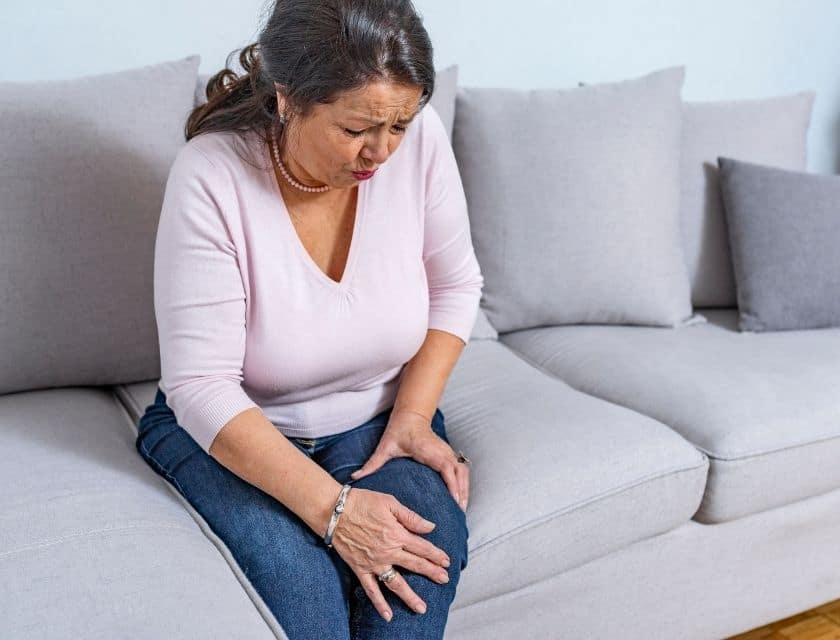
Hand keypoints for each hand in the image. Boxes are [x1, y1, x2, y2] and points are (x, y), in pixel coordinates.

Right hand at [330, 487, 451, 620]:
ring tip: (422, 608)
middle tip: (444, 580)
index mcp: (397, 534)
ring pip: (396, 583)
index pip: (422, 547)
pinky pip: (371, 589)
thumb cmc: (362, 502)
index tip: (447, 561)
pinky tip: (388, 615)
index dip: (436, 555)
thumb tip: (430, 527)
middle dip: (431, 573)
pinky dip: (379, 603)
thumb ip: (411, 517)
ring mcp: (374, 562)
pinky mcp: (360, 569)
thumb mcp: (390, 502)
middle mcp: (388, 551)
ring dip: (410, 596)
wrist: (334, 511)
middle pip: (415, 565)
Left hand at [350, 409, 469, 511]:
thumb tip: (355, 477)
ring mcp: (447, 452)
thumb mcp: (385, 447)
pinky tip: (461, 497)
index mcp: (430, 451)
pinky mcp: (448, 454)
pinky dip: (463, 483)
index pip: (447, 468)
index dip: (453, 485)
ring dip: (465, 489)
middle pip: (460, 473)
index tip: (455, 501)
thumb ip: (372, 463)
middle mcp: (442, 451)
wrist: (410, 416)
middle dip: (462, 492)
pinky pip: (461, 470)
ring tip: (462, 509)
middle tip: (460, 513)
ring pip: (463, 472)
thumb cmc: (399, 430)